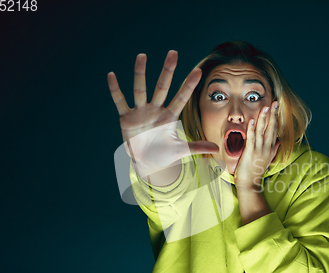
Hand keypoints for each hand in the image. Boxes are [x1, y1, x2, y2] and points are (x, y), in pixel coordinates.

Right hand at [107, 51, 218, 174]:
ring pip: (140, 89)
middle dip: (167, 71)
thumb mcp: (181, 151)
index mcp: (170, 117)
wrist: (147, 163)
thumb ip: (197, 147)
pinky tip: (111, 75)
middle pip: (162, 87)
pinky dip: (115, 89)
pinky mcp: (126, 118)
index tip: (198, 71)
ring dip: (140, 73)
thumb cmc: (165, 154)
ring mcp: (141, 112)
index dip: (188, 85)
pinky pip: (120, 101)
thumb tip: (217, 150)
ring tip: (141, 55)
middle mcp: (156, 110)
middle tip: (173, 53)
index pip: (181, 98)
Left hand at [234, 101, 280, 189]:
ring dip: (264, 118)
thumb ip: (273, 149)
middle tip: (275, 102)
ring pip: (262, 131)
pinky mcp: (250, 152)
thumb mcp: (267, 159)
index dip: (276, 118)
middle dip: (273, 114)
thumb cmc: (256, 171)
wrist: (250, 183)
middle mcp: (266, 147)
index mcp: (270, 148)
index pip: (274, 130)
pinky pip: (251, 138)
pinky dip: (252, 129)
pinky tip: (252, 120)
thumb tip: (278, 142)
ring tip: (265, 107)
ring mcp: (259, 150)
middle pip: (271, 128)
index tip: (277, 108)